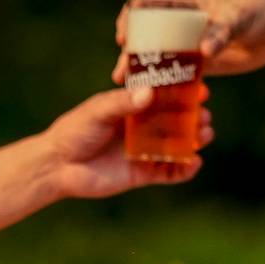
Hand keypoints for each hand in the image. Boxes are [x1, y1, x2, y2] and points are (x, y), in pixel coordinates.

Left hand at [35, 90, 206, 200]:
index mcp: (133, 106)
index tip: (201, 89)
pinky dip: (184, 170)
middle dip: (194, 118)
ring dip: (195, 141)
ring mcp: (145, 150)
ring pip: (177, 146)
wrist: (58, 166)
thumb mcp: (98, 111)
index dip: (184, 93)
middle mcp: (143, 127)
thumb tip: (149, 94)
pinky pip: (170, 173)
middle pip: (177, 121)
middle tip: (205, 115)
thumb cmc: (74, 131)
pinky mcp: (142, 173)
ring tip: (206, 134)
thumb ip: (123, 103)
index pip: (165, 97)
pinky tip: (194, 163)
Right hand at [113, 0, 264, 79]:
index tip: (122, 38)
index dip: (129, 19)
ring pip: (158, 56)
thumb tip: (204, 51)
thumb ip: (221, 31)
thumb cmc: (262, 9)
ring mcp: (188, 39)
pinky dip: (168, 84)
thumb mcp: (241, 17)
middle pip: (145, 34)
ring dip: (145, 72)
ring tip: (132, 91)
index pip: (144, 3)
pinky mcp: (199, 60)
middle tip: (121, 74)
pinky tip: (157, 100)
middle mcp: (179, 16)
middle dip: (131, 53)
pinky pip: (178, 73)